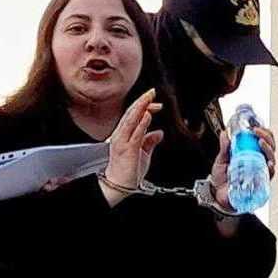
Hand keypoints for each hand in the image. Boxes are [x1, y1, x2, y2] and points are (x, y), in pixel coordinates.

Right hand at [100, 88, 164, 206]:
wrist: (118, 185)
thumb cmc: (128, 172)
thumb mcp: (143, 153)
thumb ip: (149, 141)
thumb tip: (159, 132)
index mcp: (123, 135)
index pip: (133, 116)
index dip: (144, 107)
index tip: (155, 102)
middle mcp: (120, 135)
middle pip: (131, 114)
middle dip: (142, 101)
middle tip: (151, 92)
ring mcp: (122, 141)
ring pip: (131, 120)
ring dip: (141, 108)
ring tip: (149, 98)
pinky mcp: (127, 149)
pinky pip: (135, 133)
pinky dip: (141, 123)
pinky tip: (147, 116)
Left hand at [210, 125, 276, 210]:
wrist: (219, 196)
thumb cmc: (224, 179)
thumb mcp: (222, 160)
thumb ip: (225, 147)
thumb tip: (225, 133)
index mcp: (252, 154)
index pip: (263, 140)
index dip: (263, 132)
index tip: (255, 126)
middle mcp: (259, 162)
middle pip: (270, 147)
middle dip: (267, 137)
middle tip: (257, 132)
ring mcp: (260, 172)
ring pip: (272, 159)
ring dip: (268, 149)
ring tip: (261, 142)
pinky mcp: (260, 183)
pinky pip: (269, 175)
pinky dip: (270, 168)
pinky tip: (268, 163)